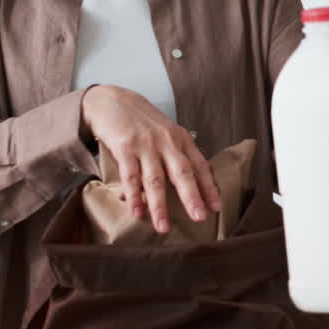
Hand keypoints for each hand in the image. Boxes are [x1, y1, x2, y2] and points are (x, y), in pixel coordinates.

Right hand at [81, 85, 220, 232]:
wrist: (112, 100)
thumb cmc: (142, 121)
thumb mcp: (166, 133)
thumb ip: (177, 153)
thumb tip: (190, 183)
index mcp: (180, 139)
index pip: (199, 165)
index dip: (209, 187)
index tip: (216, 207)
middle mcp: (166, 142)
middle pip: (182, 173)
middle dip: (191, 197)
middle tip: (199, 218)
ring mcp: (145, 145)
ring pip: (155, 180)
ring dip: (160, 206)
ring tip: (163, 227)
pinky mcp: (124, 147)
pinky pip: (131, 176)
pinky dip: (134, 196)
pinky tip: (136, 212)